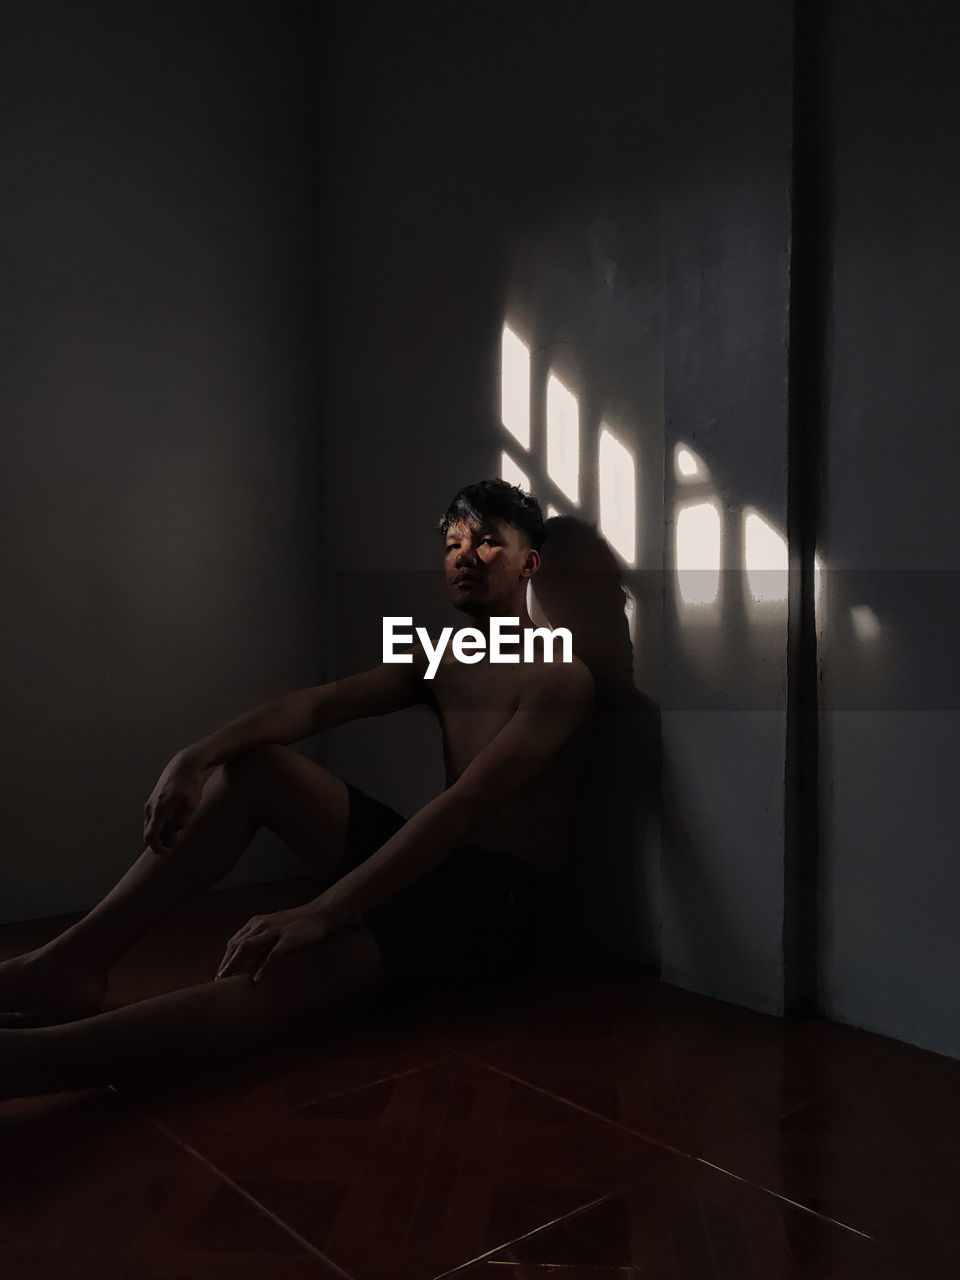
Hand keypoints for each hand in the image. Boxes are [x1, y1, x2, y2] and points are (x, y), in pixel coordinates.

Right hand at [143, 750, 205, 854]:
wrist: (184, 765)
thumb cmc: (190, 785)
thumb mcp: (190, 806)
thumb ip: (180, 824)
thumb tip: (171, 838)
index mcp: (159, 810)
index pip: (150, 837)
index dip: (158, 848)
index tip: (169, 852)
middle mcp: (150, 808)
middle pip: (149, 834)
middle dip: (160, 842)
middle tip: (177, 841)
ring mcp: (150, 803)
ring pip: (151, 826)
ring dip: (161, 833)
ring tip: (178, 830)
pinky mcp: (153, 800)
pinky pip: (153, 819)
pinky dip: (161, 825)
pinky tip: (175, 820)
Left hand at [215, 905, 337, 984]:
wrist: (319, 914)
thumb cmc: (296, 924)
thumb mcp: (274, 929)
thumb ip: (260, 942)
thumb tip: (247, 961)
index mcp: (256, 922)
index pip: (234, 941)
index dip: (225, 957)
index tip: (220, 972)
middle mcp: (261, 925)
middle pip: (236, 945)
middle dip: (225, 963)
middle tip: (218, 980)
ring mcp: (273, 931)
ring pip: (247, 948)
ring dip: (235, 965)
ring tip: (228, 980)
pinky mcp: (286, 939)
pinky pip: (270, 956)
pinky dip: (262, 969)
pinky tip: (256, 980)